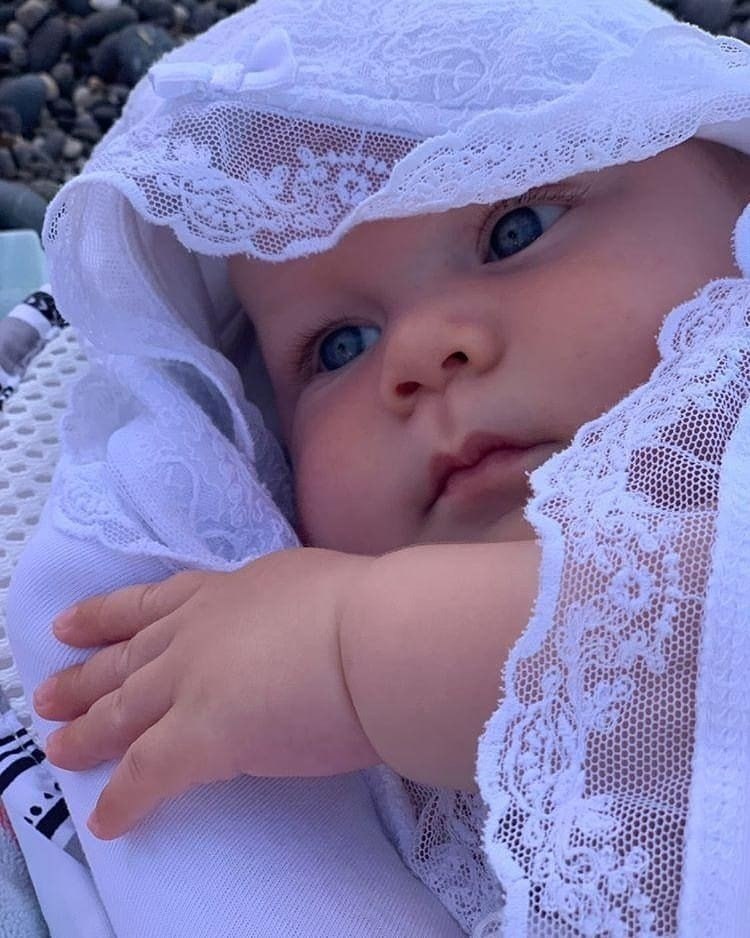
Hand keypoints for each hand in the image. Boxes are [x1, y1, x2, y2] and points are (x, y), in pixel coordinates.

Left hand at [33, 548, 380, 839]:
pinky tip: (107, 820)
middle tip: (43, 696)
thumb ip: (283, 608)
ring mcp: (190, 684)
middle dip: (82, 678)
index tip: (69, 624)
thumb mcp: (310, 585)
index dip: (105, 616)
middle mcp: (196, 633)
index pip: (153, 604)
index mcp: (227, 592)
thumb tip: (292, 628)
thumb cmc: (365, 607)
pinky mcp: (197, 739)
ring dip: (86, 734)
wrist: (375, 638)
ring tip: (58, 749)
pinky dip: (122, 800)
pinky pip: (145, 775)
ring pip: (121, 713)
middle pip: (125, 660)